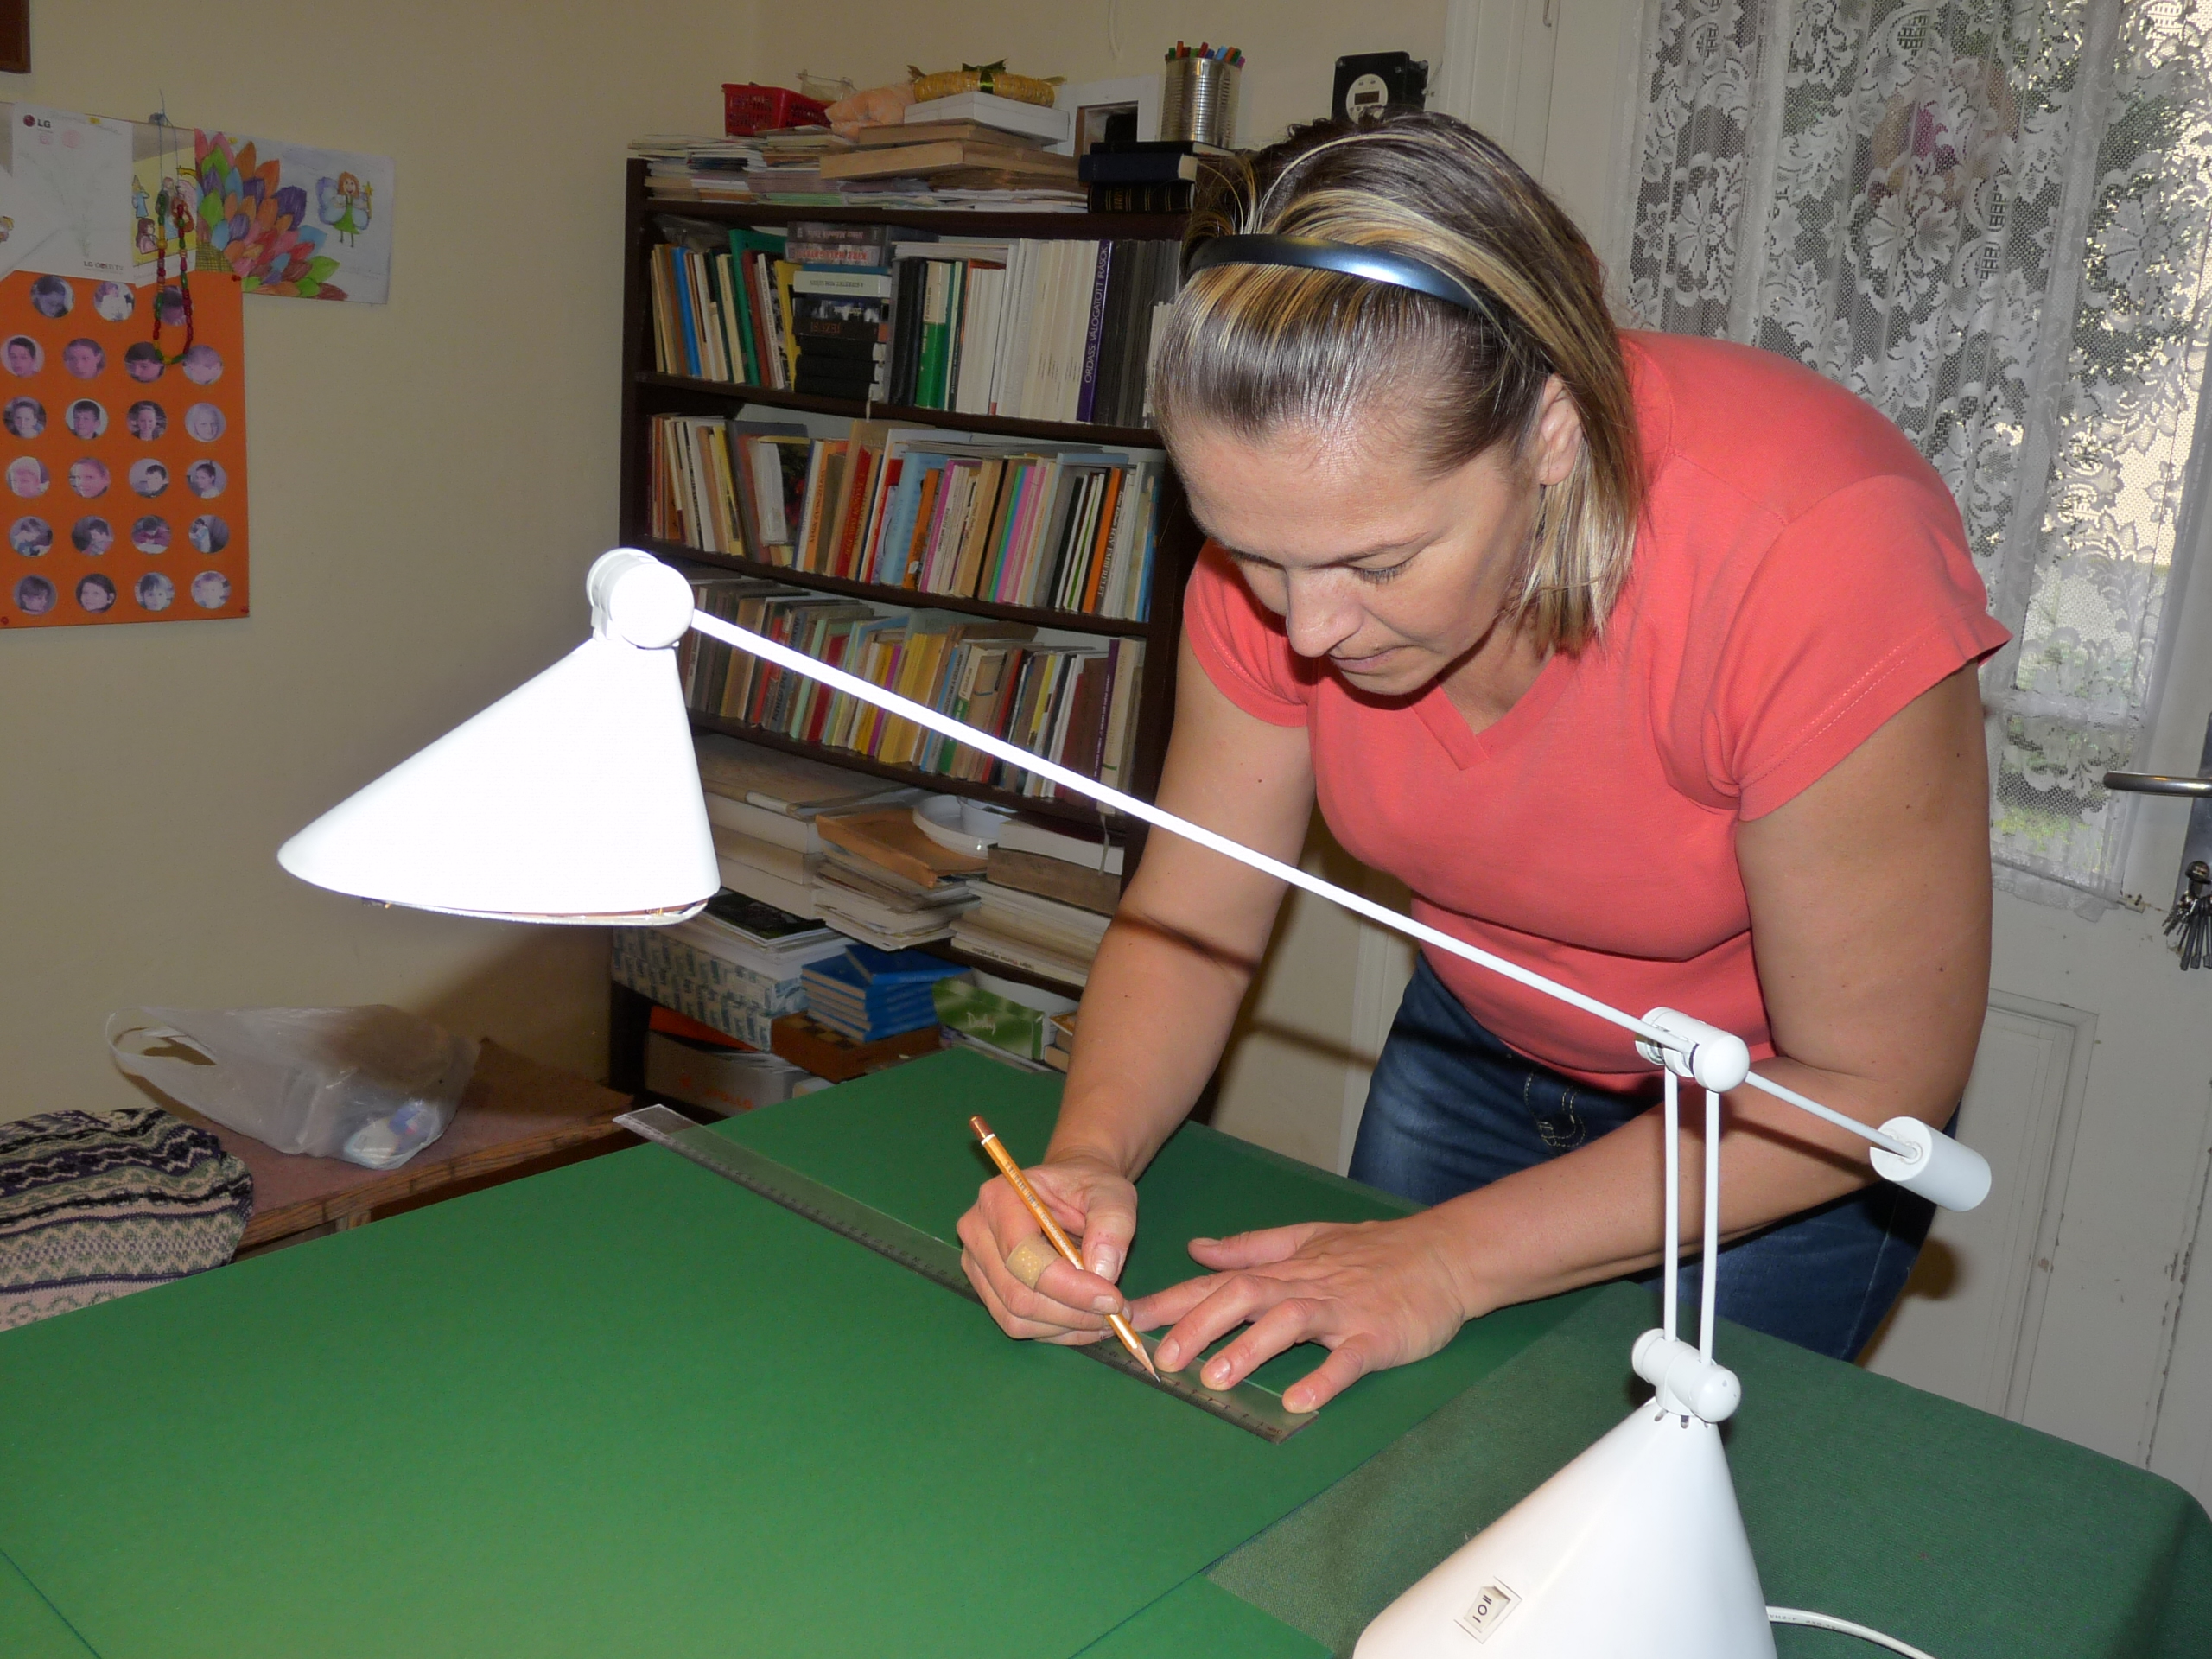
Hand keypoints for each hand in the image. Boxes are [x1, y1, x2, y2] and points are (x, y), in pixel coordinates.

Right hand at [957, 1153, 1139, 1346]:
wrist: (1071, 1190)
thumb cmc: (1086, 1186)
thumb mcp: (1111, 1192)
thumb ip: (1112, 1223)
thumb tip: (1102, 1272)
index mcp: (1000, 1198)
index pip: (1025, 1256)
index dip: (1069, 1286)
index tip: (1112, 1299)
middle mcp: (977, 1232)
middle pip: (1018, 1295)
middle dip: (1072, 1312)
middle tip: (1117, 1314)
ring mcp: (977, 1264)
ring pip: (1017, 1318)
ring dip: (1067, 1328)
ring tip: (1107, 1318)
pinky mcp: (986, 1289)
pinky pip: (1018, 1325)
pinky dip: (1058, 1331)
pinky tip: (1086, 1321)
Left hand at [1129, 1212, 1476, 1412]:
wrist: (1446, 1255)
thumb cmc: (1374, 1252)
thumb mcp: (1308, 1239)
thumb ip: (1251, 1247)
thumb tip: (1198, 1249)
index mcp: (1286, 1268)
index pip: (1220, 1282)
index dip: (1174, 1300)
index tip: (1130, 1317)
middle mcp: (1306, 1286)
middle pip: (1245, 1296)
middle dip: (1201, 1324)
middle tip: (1165, 1357)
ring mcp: (1342, 1310)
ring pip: (1289, 1322)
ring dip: (1250, 1348)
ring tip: (1215, 1377)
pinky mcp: (1377, 1335)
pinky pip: (1347, 1358)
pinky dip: (1324, 1378)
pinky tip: (1299, 1402)